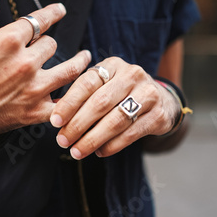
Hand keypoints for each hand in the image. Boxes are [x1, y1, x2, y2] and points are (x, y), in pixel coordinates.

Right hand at [0, 0, 90, 158]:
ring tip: (85, 57)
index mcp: (8, 40)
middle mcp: (25, 63)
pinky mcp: (34, 112)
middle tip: (46, 46)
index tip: (60, 10)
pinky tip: (77, 92)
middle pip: (52, 45)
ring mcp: (32, 89)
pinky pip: (63, 103)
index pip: (41, 20)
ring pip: (70, 70)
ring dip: (79, 62)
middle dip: (48, 44)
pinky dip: (71, 99)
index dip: (53, 13)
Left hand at [50, 57, 178, 159]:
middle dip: (78, 124)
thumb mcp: (105, 85)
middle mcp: (132, 75)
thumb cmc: (122, 93)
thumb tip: (54, 114)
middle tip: (62, 141)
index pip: (87, 82)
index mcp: (114, 65)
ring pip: (115, 120)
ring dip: (92, 139)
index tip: (55, 121)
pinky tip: (99, 151)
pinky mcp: (158, 115)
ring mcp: (148, 94)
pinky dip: (112, 145)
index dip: (69, 103)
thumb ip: (83, 95)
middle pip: (100, 102)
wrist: (163, 101)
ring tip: (77, 151)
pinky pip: (130, 133)